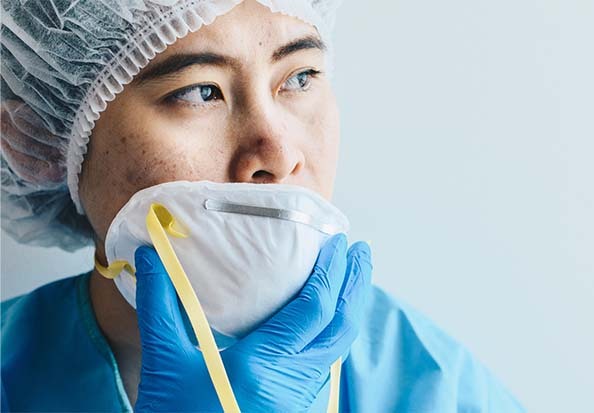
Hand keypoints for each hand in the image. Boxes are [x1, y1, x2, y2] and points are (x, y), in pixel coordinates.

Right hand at [134, 234, 372, 412]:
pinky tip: (329, 323)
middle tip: (362, 251)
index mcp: (264, 364)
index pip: (314, 308)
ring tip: (352, 279)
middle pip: (341, 326)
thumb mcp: (164, 361)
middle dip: (355, 284)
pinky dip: (336, 334)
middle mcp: (293, 381)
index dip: (331, 271)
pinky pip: (328, 365)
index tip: (338, 241)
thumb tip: (149, 254)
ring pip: (339, 348)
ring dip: (350, 309)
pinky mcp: (296, 409)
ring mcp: (299, 399)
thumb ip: (160, 305)